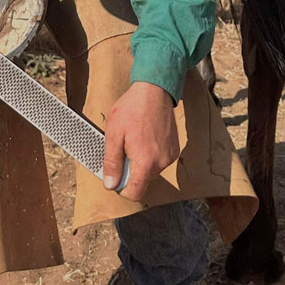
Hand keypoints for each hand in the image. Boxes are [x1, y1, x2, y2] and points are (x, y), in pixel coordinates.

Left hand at [103, 81, 178, 201]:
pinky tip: (145, 137)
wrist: (154, 90)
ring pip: (150, 171)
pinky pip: (159, 161)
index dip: (122, 188)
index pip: (135, 193)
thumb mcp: (114, 134)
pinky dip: (150, 155)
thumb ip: (112, 163)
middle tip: (123, 148)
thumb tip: (110, 185)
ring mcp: (170, 156)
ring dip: (141, 162)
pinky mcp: (174, 149)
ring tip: (135, 140)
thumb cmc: (132, 109)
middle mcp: (161, 163)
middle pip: (142, 181)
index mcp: (145, 162)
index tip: (116, 175)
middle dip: (130, 170)